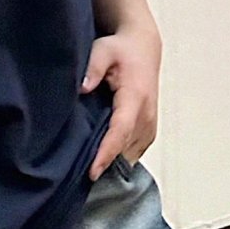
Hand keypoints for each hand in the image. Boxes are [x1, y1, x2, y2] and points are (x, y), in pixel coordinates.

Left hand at [80, 26, 160, 180]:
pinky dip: (119, 158)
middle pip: (126, 148)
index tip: (92, 171)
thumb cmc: (120, 50)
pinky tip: (101, 162)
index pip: (121, 131)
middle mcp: (147, 114)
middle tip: (79, 180)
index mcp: (135, 97)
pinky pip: (134, 151)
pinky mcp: (149, 129)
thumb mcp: (103, 50)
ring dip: (112, 164)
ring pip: (131, 153)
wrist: (143, 48)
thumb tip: (82, 88)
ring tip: (86, 174)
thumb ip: (92, 67)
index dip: (107, 153)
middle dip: (106, 165)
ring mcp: (150, 124)